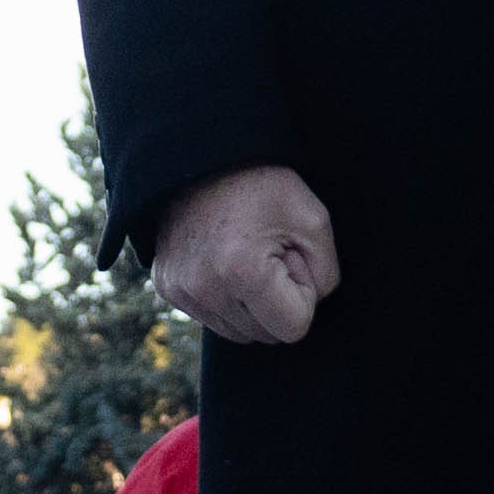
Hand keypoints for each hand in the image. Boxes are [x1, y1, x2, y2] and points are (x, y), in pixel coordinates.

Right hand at [152, 165, 340, 347]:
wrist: (203, 158)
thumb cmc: (264, 185)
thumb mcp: (314, 220)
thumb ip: (326, 276)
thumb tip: (307, 308)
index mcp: (242, 271)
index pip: (294, 329)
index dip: (302, 294)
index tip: (290, 257)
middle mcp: (204, 288)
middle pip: (266, 335)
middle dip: (277, 300)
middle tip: (269, 252)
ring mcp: (181, 289)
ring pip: (239, 332)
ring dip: (252, 304)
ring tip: (246, 256)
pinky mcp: (166, 287)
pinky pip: (213, 318)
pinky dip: (226, 298)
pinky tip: (224, 260)